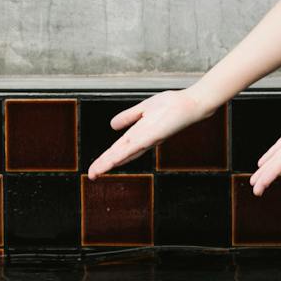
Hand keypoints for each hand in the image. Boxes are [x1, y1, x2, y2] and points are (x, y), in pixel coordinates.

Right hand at [88, 89, 206, 177]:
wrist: (190, 104)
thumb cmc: (171, 105)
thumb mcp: (143, 109)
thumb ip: (128, 117)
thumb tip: (112, 126)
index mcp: (139, 136)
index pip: (119, 150)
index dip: (106, 159)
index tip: (95, 169)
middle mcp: (143, 141)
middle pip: (119, 155)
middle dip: (104, 165)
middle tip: (91, 176)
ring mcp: (147, 139)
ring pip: (124, 154)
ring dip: (109, 163)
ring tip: (96, 173)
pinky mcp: (153, 136)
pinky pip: (135, 146)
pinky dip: (123, 154)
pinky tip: (113, 160)